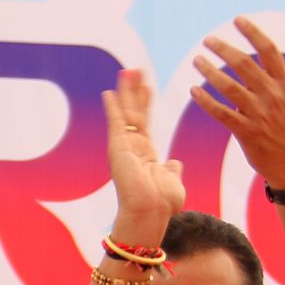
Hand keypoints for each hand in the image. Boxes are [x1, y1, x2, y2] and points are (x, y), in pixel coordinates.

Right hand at [99, 68, 184, 244]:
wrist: (150, 214)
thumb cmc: (162, 205)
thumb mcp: (172, 182)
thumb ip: (172, 170)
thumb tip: (174, 162)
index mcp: (145, 154)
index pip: (144, 123)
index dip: (146, 103)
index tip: (148, 86)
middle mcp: (132, 148)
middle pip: (134, 112)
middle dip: (135, 90)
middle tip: (135, 69)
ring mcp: (124, 148)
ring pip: (126, 113)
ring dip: (126, 91)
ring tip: (128, 71)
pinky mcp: (118, 149)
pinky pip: (115, 123)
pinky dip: (112, 107)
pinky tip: (109, 92)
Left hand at [189, 17, 284, 191]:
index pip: (269, 50)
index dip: (252, 33)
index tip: (237, 19)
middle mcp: (273, 95)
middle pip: (245, 65)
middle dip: (224, 49)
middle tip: (207, 39)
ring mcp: (259, 114)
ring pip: (230, 88)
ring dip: (210, 72)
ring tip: (196, 60)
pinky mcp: (246, 132)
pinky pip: (222, 114)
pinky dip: (206, 102)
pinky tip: (193, 91)